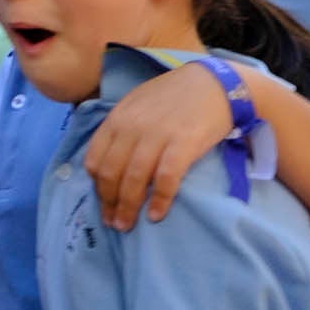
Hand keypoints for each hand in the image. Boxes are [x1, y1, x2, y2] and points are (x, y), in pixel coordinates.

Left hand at [80, 60, 265, 227]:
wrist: (215, 83)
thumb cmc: (175, 96)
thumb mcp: (138, 105)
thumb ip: (122, 129)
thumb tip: (110, 164)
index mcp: (118, 118)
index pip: (95, 159)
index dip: (96, 187)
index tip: (103, 203)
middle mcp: (132, 127)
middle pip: (111, 173)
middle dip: (109, 203)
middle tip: (114, 223)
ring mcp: (158, 135)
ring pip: (134, 179)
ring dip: (128, 207)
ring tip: (127, 225)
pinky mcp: (184, 144)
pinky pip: (166, 179)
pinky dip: (159, 200)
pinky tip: (156, 215)